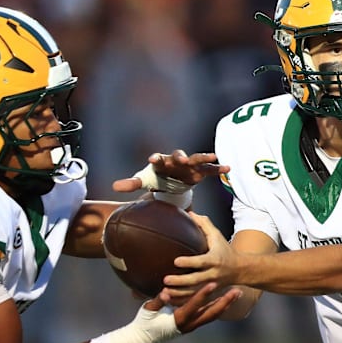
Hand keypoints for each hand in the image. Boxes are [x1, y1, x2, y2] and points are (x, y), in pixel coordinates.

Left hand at [112, 150, 229, 192]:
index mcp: (161, 162)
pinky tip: (228, 168)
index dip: (156, 158)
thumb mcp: (143, 181)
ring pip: (197, 158)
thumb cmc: (156, 178)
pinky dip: (218, 168)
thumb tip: (113, 187)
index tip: (152, 158)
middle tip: (182, 159)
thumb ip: (130, 183)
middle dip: (180, 156)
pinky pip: (209, 169)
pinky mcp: (199, 172)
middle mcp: (176, 160)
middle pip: (179, 155)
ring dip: (203, 157)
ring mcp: (189, 165)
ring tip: (212, 156)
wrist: (170, 181)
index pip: (158, 159)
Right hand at [145, 282, 241, 333]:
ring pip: (212, 316)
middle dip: (225, 302)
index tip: (213, 283)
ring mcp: (191, 326)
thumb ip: (158, 301)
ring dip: (225, 305)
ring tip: (236, 294)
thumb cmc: (144, 323)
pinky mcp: (191, 325)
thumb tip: (165, 292)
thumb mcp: (148, 310)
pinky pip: (208, 317)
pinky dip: (218, 308)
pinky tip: (224, 301)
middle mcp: (188, 324)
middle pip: (211, 313)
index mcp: (178, 319)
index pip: (194, 305)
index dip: (203, 294)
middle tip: (237, 291)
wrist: (143, 338)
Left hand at [163, 213, 239, 292]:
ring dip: (178, 294)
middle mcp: (213, 274)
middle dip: (180, 281)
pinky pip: (194, 300)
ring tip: (164, 292)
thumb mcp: (217, 236)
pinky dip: (182, 301)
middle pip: (196, 280)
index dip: (189, 262)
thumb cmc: (225, 250)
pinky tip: (169, 300)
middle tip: (166, 279)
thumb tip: (190, 213)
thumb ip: (204, 224)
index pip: (201, 262)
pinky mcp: (208, 293)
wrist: (240, 270)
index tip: (176, 261)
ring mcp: (211, 286)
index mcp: (215, 260)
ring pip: (193, 293)